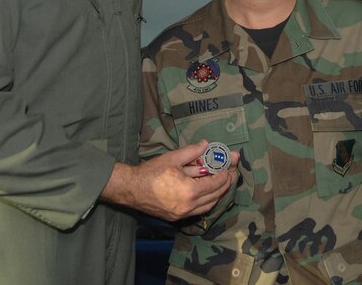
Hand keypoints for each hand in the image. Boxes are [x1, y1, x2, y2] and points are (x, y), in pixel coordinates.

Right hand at [101, 140, 238, 221]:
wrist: (130, 189)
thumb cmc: (151, 172)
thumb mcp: (172, 158)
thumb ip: (192, 152)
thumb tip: (206, 144)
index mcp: (190, 191)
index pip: (216, 183)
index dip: (226, 173)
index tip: (231, 165)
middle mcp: (190, 206)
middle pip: (216, 195)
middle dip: (226, 183)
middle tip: (232, 172)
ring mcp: (184, 214)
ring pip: (209, 205)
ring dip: (218, 194)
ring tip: (223, 181)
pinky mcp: (178, 217)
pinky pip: (199, 210)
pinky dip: (208, 201)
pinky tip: (209, 192)